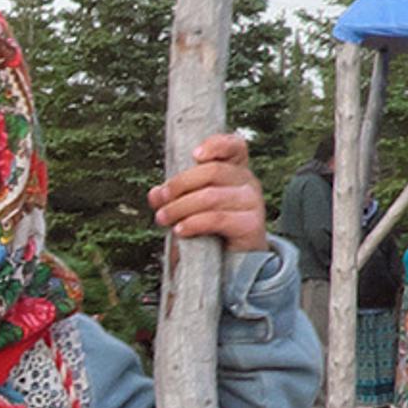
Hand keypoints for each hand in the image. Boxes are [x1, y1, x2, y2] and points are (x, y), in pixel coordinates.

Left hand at [147, 132, 268, 250]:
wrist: (233, 262)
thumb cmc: (211, 229)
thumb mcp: (190, 207)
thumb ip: (174, 197)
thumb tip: (155, 193)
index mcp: (235, 170)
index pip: (234, 146)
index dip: (216, 144)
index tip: (194, 155)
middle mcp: (248, 181)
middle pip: (212, 171)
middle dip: (180, 184)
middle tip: (160, 200)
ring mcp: (252, 202)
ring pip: (211, 196)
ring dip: (180, 207)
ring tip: (163, 218)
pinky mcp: (251, 225)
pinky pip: (217, 218)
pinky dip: (193, 223)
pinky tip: (180, 230)